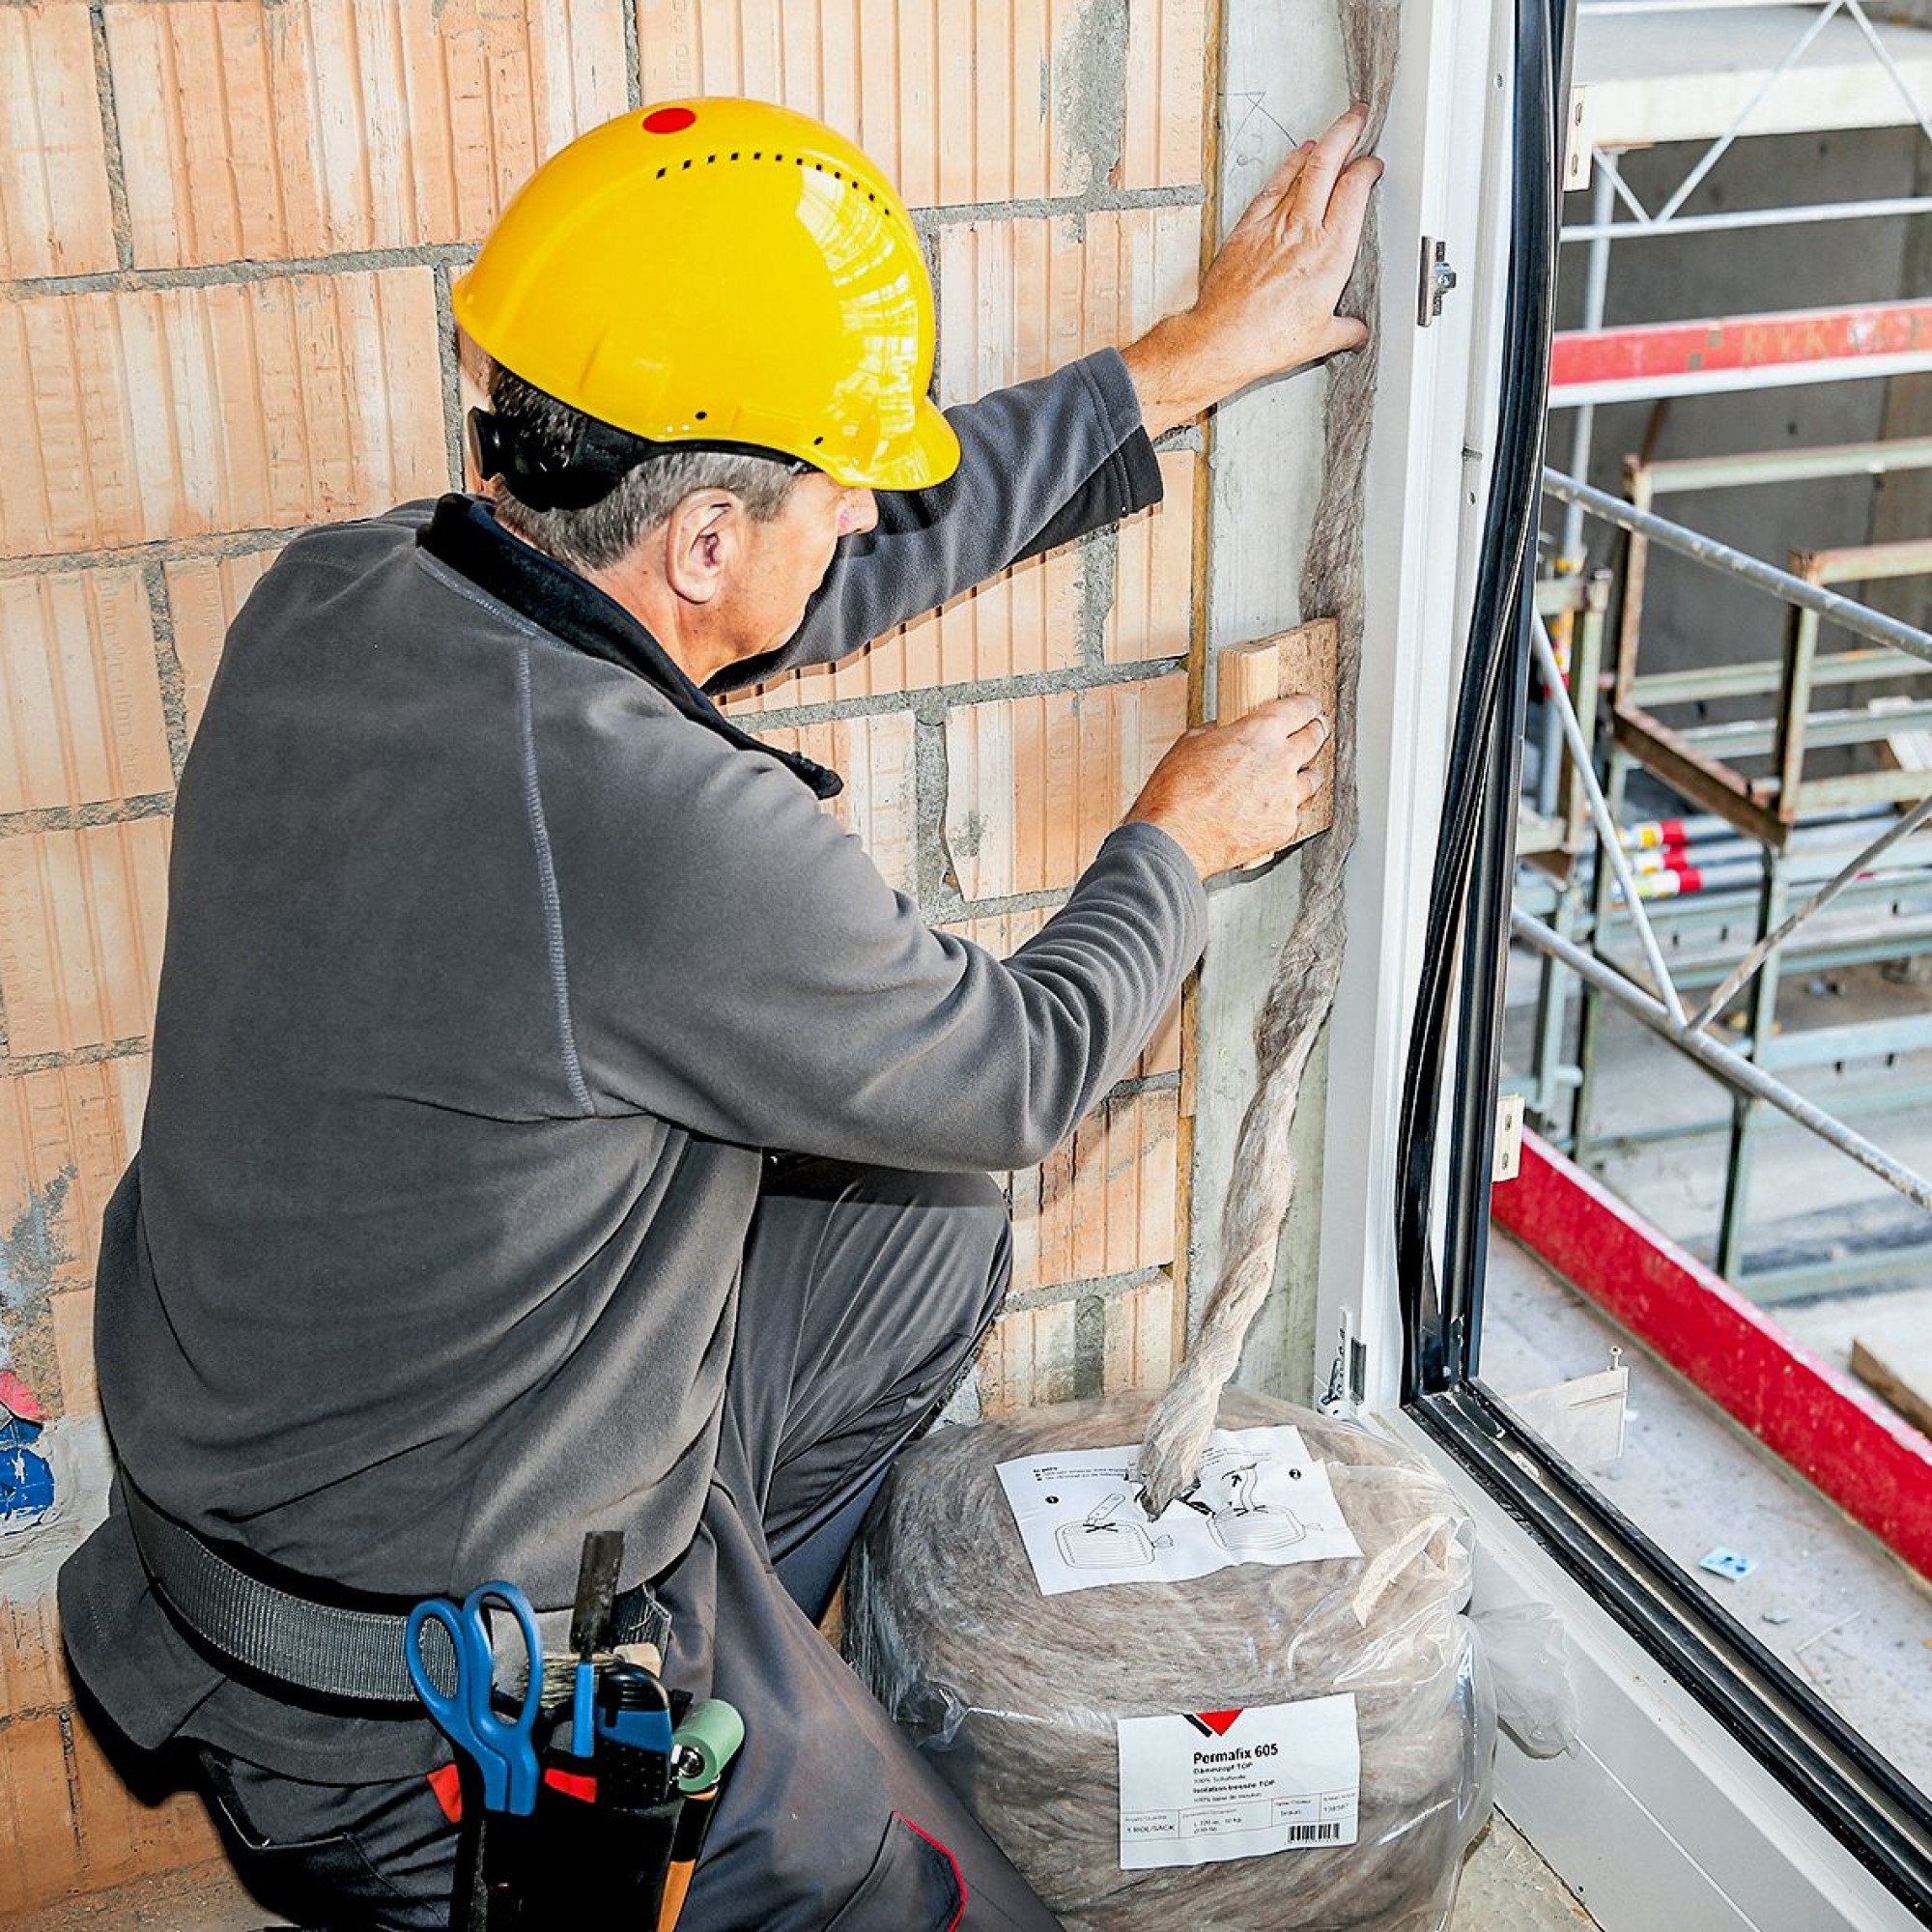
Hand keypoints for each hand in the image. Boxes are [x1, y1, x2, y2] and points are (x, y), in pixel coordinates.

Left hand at [1120, 105, 1382, 437]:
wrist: (1221, 340)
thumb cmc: (1266, 340)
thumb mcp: (1320, 339)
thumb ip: (1345, 330)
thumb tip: (1357, 332)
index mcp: (1331, 254)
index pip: (1355, 191)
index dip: (1366, 169)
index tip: (1372, 165)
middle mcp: (1304, 231)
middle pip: (1329, 163)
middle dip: (1347, 132)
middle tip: (1359, 117)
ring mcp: (1274, 225)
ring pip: (1302, 168)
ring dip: (1322, 144)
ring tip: (1335, 131)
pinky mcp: (1248, 227)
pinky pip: (1274, 184)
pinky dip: (1290, 164)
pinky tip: (1299, 156)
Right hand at [1124, 695, 1329, 877]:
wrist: (1174, 839)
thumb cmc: (1176, 794)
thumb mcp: (1188, 744)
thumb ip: (1215, 733)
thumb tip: (1220, 732)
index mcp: (1259, 732)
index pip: (1300, 708)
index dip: (1307, 705)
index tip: (1310, 706)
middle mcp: (1280, 761)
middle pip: (1314, 738)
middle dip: (1316, 730)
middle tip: (1315, 729)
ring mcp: (1286, 796)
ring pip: (1312, 778)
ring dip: (1305, 773)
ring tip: (1297, 775)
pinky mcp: (1284, 826)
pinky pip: (1294, 812)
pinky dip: (1285, 809)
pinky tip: (1270, 809)